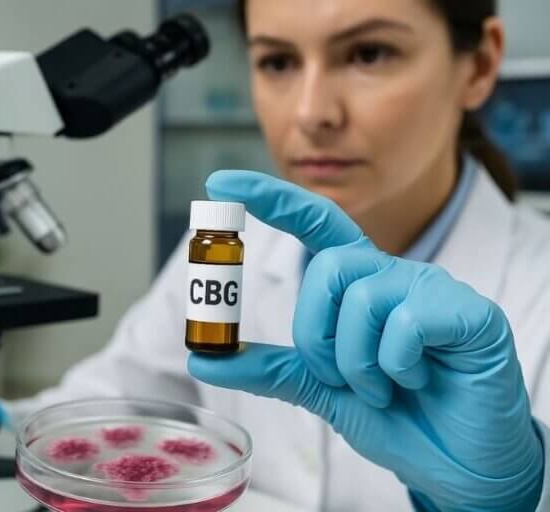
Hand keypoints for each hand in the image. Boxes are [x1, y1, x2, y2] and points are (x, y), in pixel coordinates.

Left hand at [188, 170, 543, 510]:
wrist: (458, 462)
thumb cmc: (397, 416)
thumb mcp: (322, 389)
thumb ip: (270, 367)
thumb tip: (202, 356)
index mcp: (358, 285)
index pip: (314, 222)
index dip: (270, 198)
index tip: (220, 180)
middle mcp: (393, 275)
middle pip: (327, 268)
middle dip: (318, 336)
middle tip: (341, 378)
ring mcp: (432, 289)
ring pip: (362, 297)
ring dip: (356, 363)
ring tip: (383, 389)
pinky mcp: (468, 313)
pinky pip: (406, 322)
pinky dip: (395, 367)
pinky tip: (416, 383)